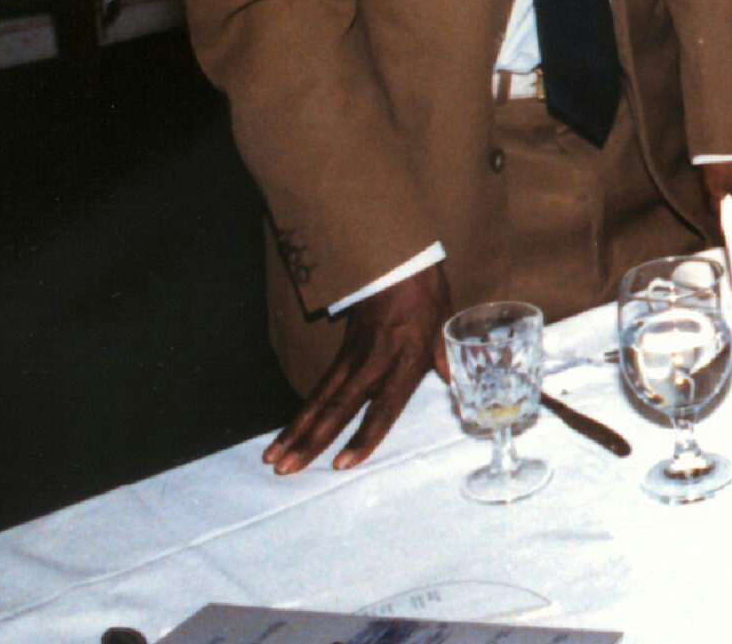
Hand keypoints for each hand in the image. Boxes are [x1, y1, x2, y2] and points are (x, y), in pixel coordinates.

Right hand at [264, 260, 449, 474]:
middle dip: (312, 441)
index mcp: (405, 362)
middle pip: (339, 408)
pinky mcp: (341, 351)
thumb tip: (458, 389)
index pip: (383, 408)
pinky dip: (301, 412)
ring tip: (273, 459)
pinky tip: (285, 434)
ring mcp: (354, 357)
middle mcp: (375, 363)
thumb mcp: (444, 328)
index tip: (343, 463)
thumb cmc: (427, 297)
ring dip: (295, 431)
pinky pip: (319, 387)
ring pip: (320, 400)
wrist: (399, 261)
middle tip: (287, 469)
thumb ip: (444, 361)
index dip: (364, 436)